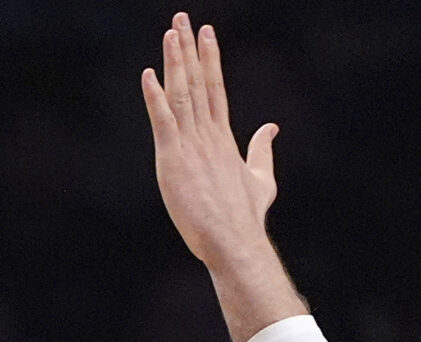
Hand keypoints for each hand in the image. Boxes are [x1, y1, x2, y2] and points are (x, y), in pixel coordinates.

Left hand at [143, 13, 277, 269]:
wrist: (235, 240)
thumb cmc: (246, 217)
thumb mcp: (261, 178)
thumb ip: (262, 150)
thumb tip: (271, 127)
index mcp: (224, 138)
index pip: (215, 88)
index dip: (209, 58)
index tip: (205, 33)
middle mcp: (208, 135)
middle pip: (198, 82)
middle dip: (189, 49)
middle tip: (182, 19)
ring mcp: (191, 146)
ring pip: (181, 94)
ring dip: (175, 62)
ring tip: (170, 33)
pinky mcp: (173, 160)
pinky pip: (163, 122)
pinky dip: (155, 97)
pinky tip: (148, 75)